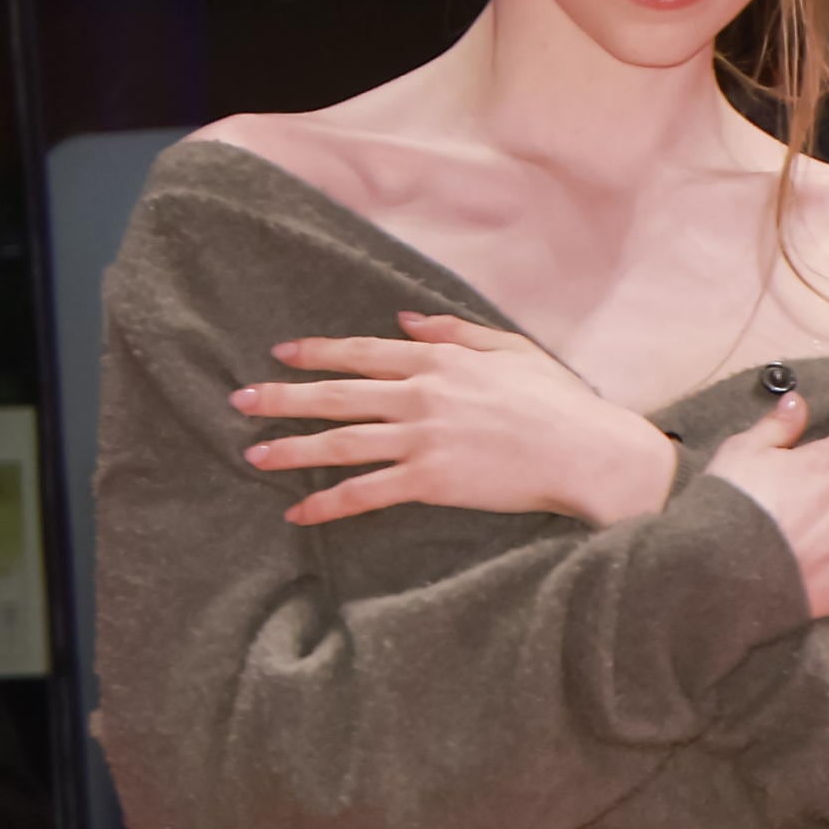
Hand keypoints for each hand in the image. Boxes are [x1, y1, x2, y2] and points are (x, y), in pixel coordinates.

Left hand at [247, 312, 679, 526]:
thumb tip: (405, 317)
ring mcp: (422, 439)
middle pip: (336, 396)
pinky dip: (329, 503)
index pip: (362, 353)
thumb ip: (455, 332)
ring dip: (292, 449)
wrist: (587, 452)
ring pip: (341, 442)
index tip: (281, 354)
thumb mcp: (512, 350)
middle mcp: (420, 395)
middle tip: (241, 401)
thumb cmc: (561, 402)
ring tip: (254, 455)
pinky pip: (368, 492)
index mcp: (438, 361)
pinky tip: (299, 512)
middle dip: (282, 397)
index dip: (318, 353)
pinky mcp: (431, 480)